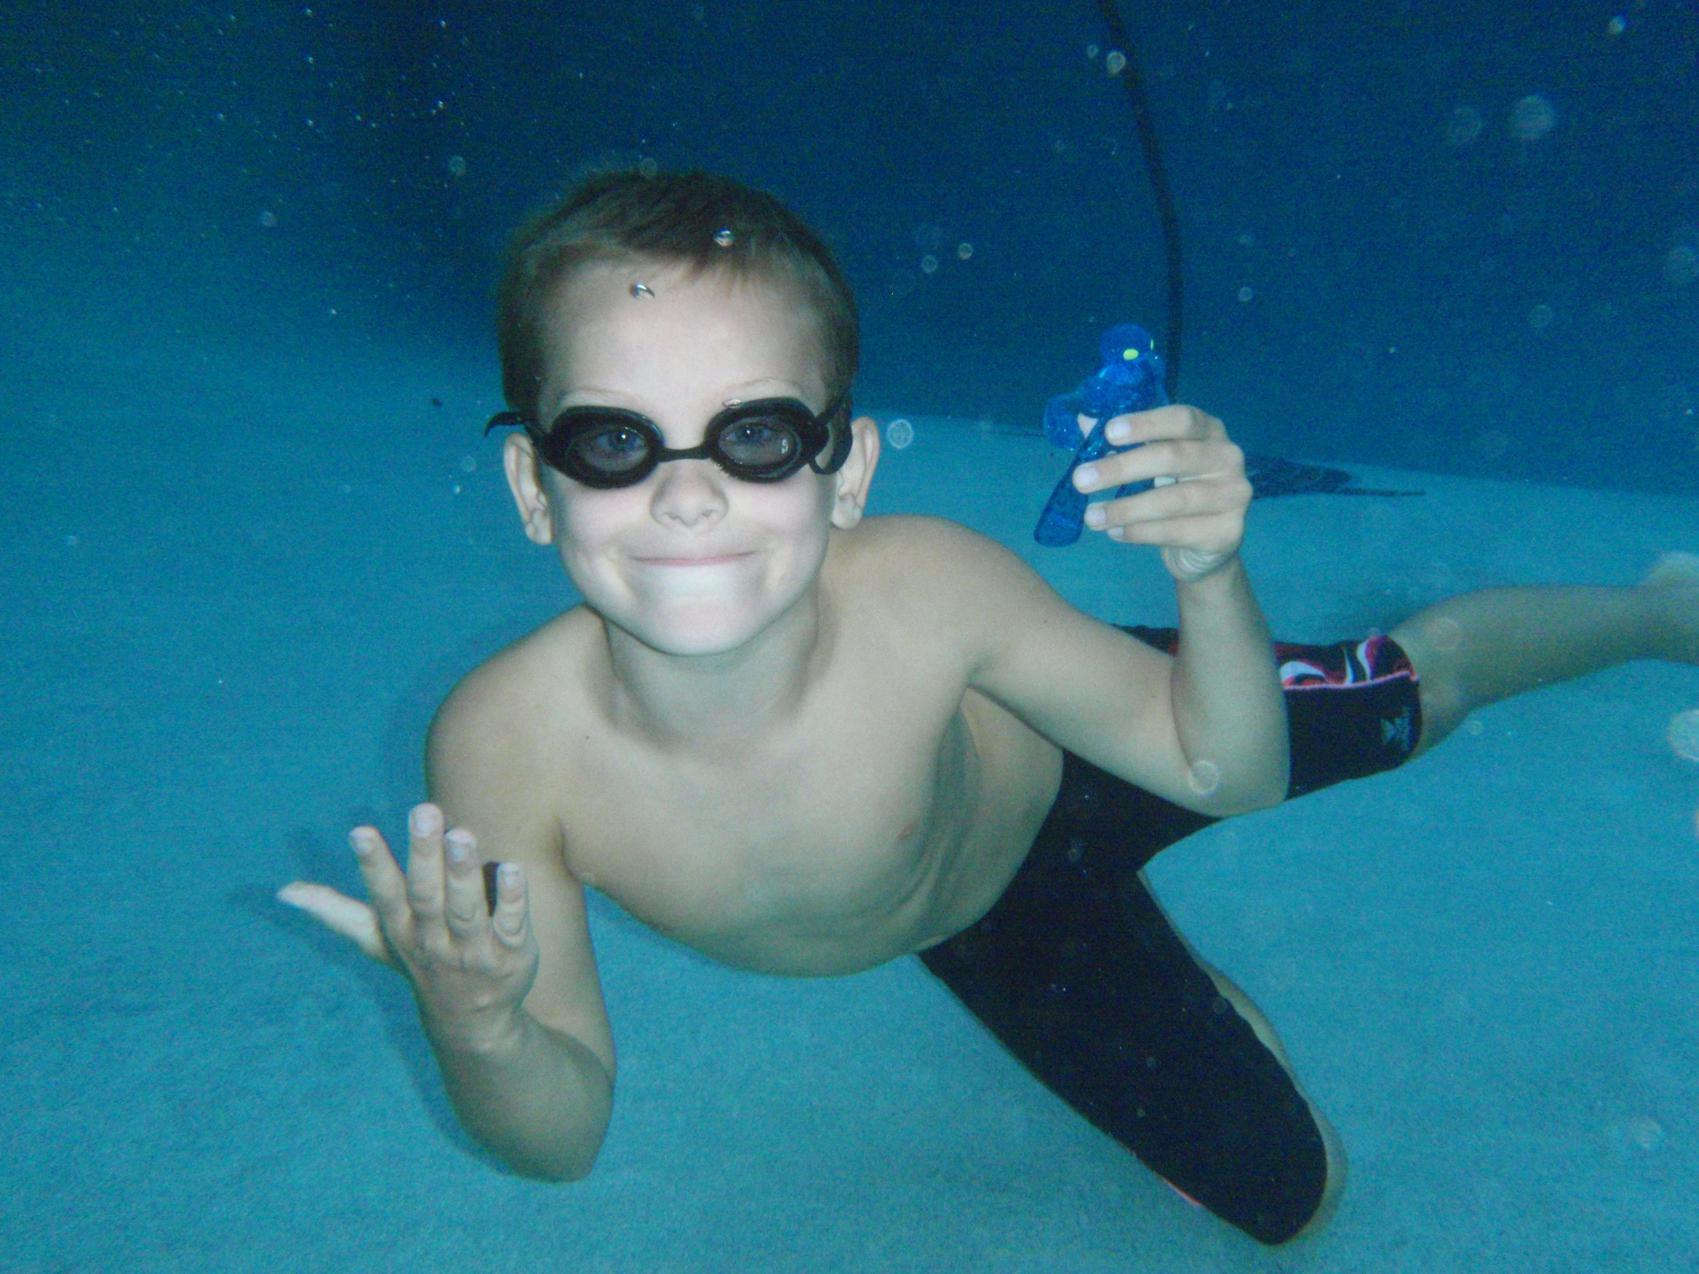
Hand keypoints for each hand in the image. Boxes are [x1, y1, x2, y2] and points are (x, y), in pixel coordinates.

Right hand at [278, 803, 538, 1049]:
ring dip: (464, 871)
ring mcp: (473, 950)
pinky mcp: (512, 953)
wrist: (472, 1022)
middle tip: (424, 810)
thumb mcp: (377, 940)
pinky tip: (513, 867)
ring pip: (467, 909)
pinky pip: (512, 923)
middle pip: (426, 895)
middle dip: (424, 853)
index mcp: (401, 929)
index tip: (360, 831)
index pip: (384, 895)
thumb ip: (336, 912)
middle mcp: (434, 939)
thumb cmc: (422, 961)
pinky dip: (513, 898)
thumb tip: (284, 891)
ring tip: (462, 834)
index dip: (373, 864)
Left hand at [1071, 403, 1250, 581]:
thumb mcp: (1149, 462)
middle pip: (1173, 457)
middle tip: (1081, 480)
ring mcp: (1233, 495)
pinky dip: (1141, 533)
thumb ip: (1120, 440)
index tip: (1109, 432)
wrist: (1204, 546)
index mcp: (1208, 430)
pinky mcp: (1228, 532)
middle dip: (1122, 468)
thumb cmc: (1173, 490)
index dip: (1146, 424)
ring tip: (1091, 516)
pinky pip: (1177, 531)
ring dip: (1127, 508)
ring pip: (1174, 500)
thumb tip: (1084, 418)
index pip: (1182, 418)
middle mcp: (1228, 457)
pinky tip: (1115, 533)